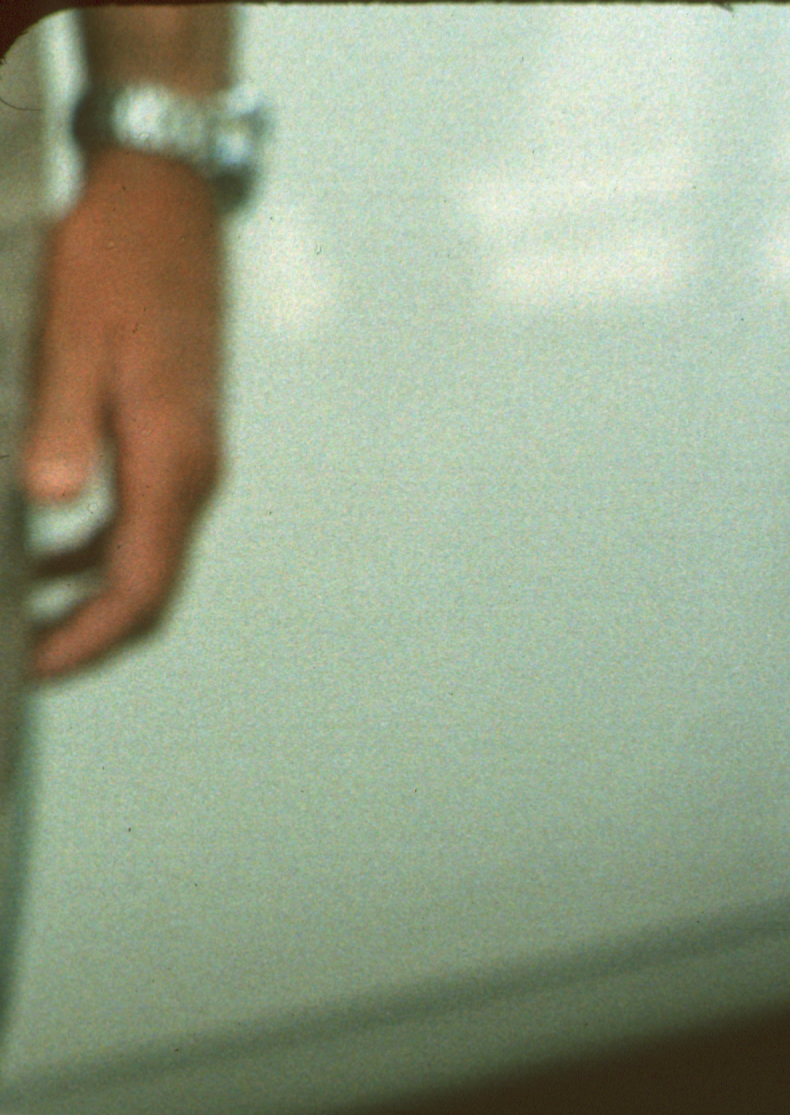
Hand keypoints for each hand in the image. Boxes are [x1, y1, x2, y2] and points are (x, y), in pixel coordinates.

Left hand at [24, 147, 227, 679]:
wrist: (164, 198)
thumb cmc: (113, 257)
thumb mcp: (70, 335)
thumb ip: (60, 423)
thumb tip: (45, 504)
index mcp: (173, 459)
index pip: (138, 586)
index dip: (83, 640)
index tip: (29, 670)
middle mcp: (194, 470)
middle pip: (149, 589)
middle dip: (88, 636)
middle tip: (22, 663)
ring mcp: (191, 455)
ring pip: (146, 558)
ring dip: (88, 597)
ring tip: (22, 618)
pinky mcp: (175, 434)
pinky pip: (141, 519)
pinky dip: (94, 551)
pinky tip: (40, 548)